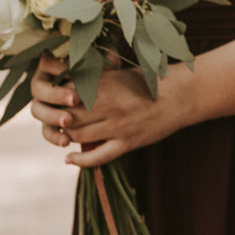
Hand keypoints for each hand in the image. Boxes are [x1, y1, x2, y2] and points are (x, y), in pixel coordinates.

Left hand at [27, 57, 176, 166]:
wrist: (181, 96)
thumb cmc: (149, 82)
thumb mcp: (121, 74)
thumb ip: (95, 80)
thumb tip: (66, 85)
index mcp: (106, 84)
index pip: (67, 96)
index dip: (55, 101)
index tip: (53, 102)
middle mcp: (109, 105)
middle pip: (69, 117)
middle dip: (58, 121)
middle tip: (56, 121)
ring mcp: (118, 126)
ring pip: (79, 136)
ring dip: (67, 138)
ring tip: (63, 136)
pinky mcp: (127, 143)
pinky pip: (97, 157)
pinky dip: (79, 160)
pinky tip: (69, 158)